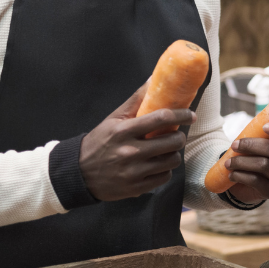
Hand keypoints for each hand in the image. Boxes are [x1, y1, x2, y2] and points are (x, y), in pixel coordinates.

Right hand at [79, 82, 195, 201]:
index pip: (162, 118)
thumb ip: (135, 100)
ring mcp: (134, 172)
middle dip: (179, 136)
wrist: (78, 173)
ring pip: (172, 161)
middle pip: (173, 141)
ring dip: (173, 154)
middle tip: (175, 135)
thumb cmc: (99, 142)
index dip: (182, 115)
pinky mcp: (136, 188)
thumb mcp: (113, 119)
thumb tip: (154, 79)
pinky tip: (157, 165)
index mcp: (124, 131)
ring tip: (165, 151)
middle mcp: (130, 152)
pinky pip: (165, 177)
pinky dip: (165, 170)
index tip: (190, 115)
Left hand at [225, 122, 268, 202]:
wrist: (247, 186)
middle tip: (234, 145)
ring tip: (228, 162)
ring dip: (242, 162)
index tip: (265, 127)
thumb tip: (245, 132)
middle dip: (251, 145)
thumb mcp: (257, 145)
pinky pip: (256, 180)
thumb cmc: (253, 158)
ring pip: (264, 165)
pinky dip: (240, 175)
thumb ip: (258, 136)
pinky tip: (231, 174)